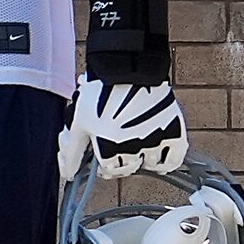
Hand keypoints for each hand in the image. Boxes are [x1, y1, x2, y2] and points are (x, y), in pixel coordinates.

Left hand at [60, 77, 188, 179]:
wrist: (128, 69)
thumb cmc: (99, 92)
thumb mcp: (78, 121)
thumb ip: (73, 151)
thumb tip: (68, 174)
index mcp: (108, 149)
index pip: (108, 171)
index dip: (104, 166)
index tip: (104, 160)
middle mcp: (133, 149)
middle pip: (129, 168)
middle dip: (121, 162)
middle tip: (118, 150)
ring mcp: (155, 141)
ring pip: (150, 164)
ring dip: (142, 159)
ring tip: (136, 142)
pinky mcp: (174, 132)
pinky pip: (174, 158)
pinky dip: (166, 161)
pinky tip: (158, 155)